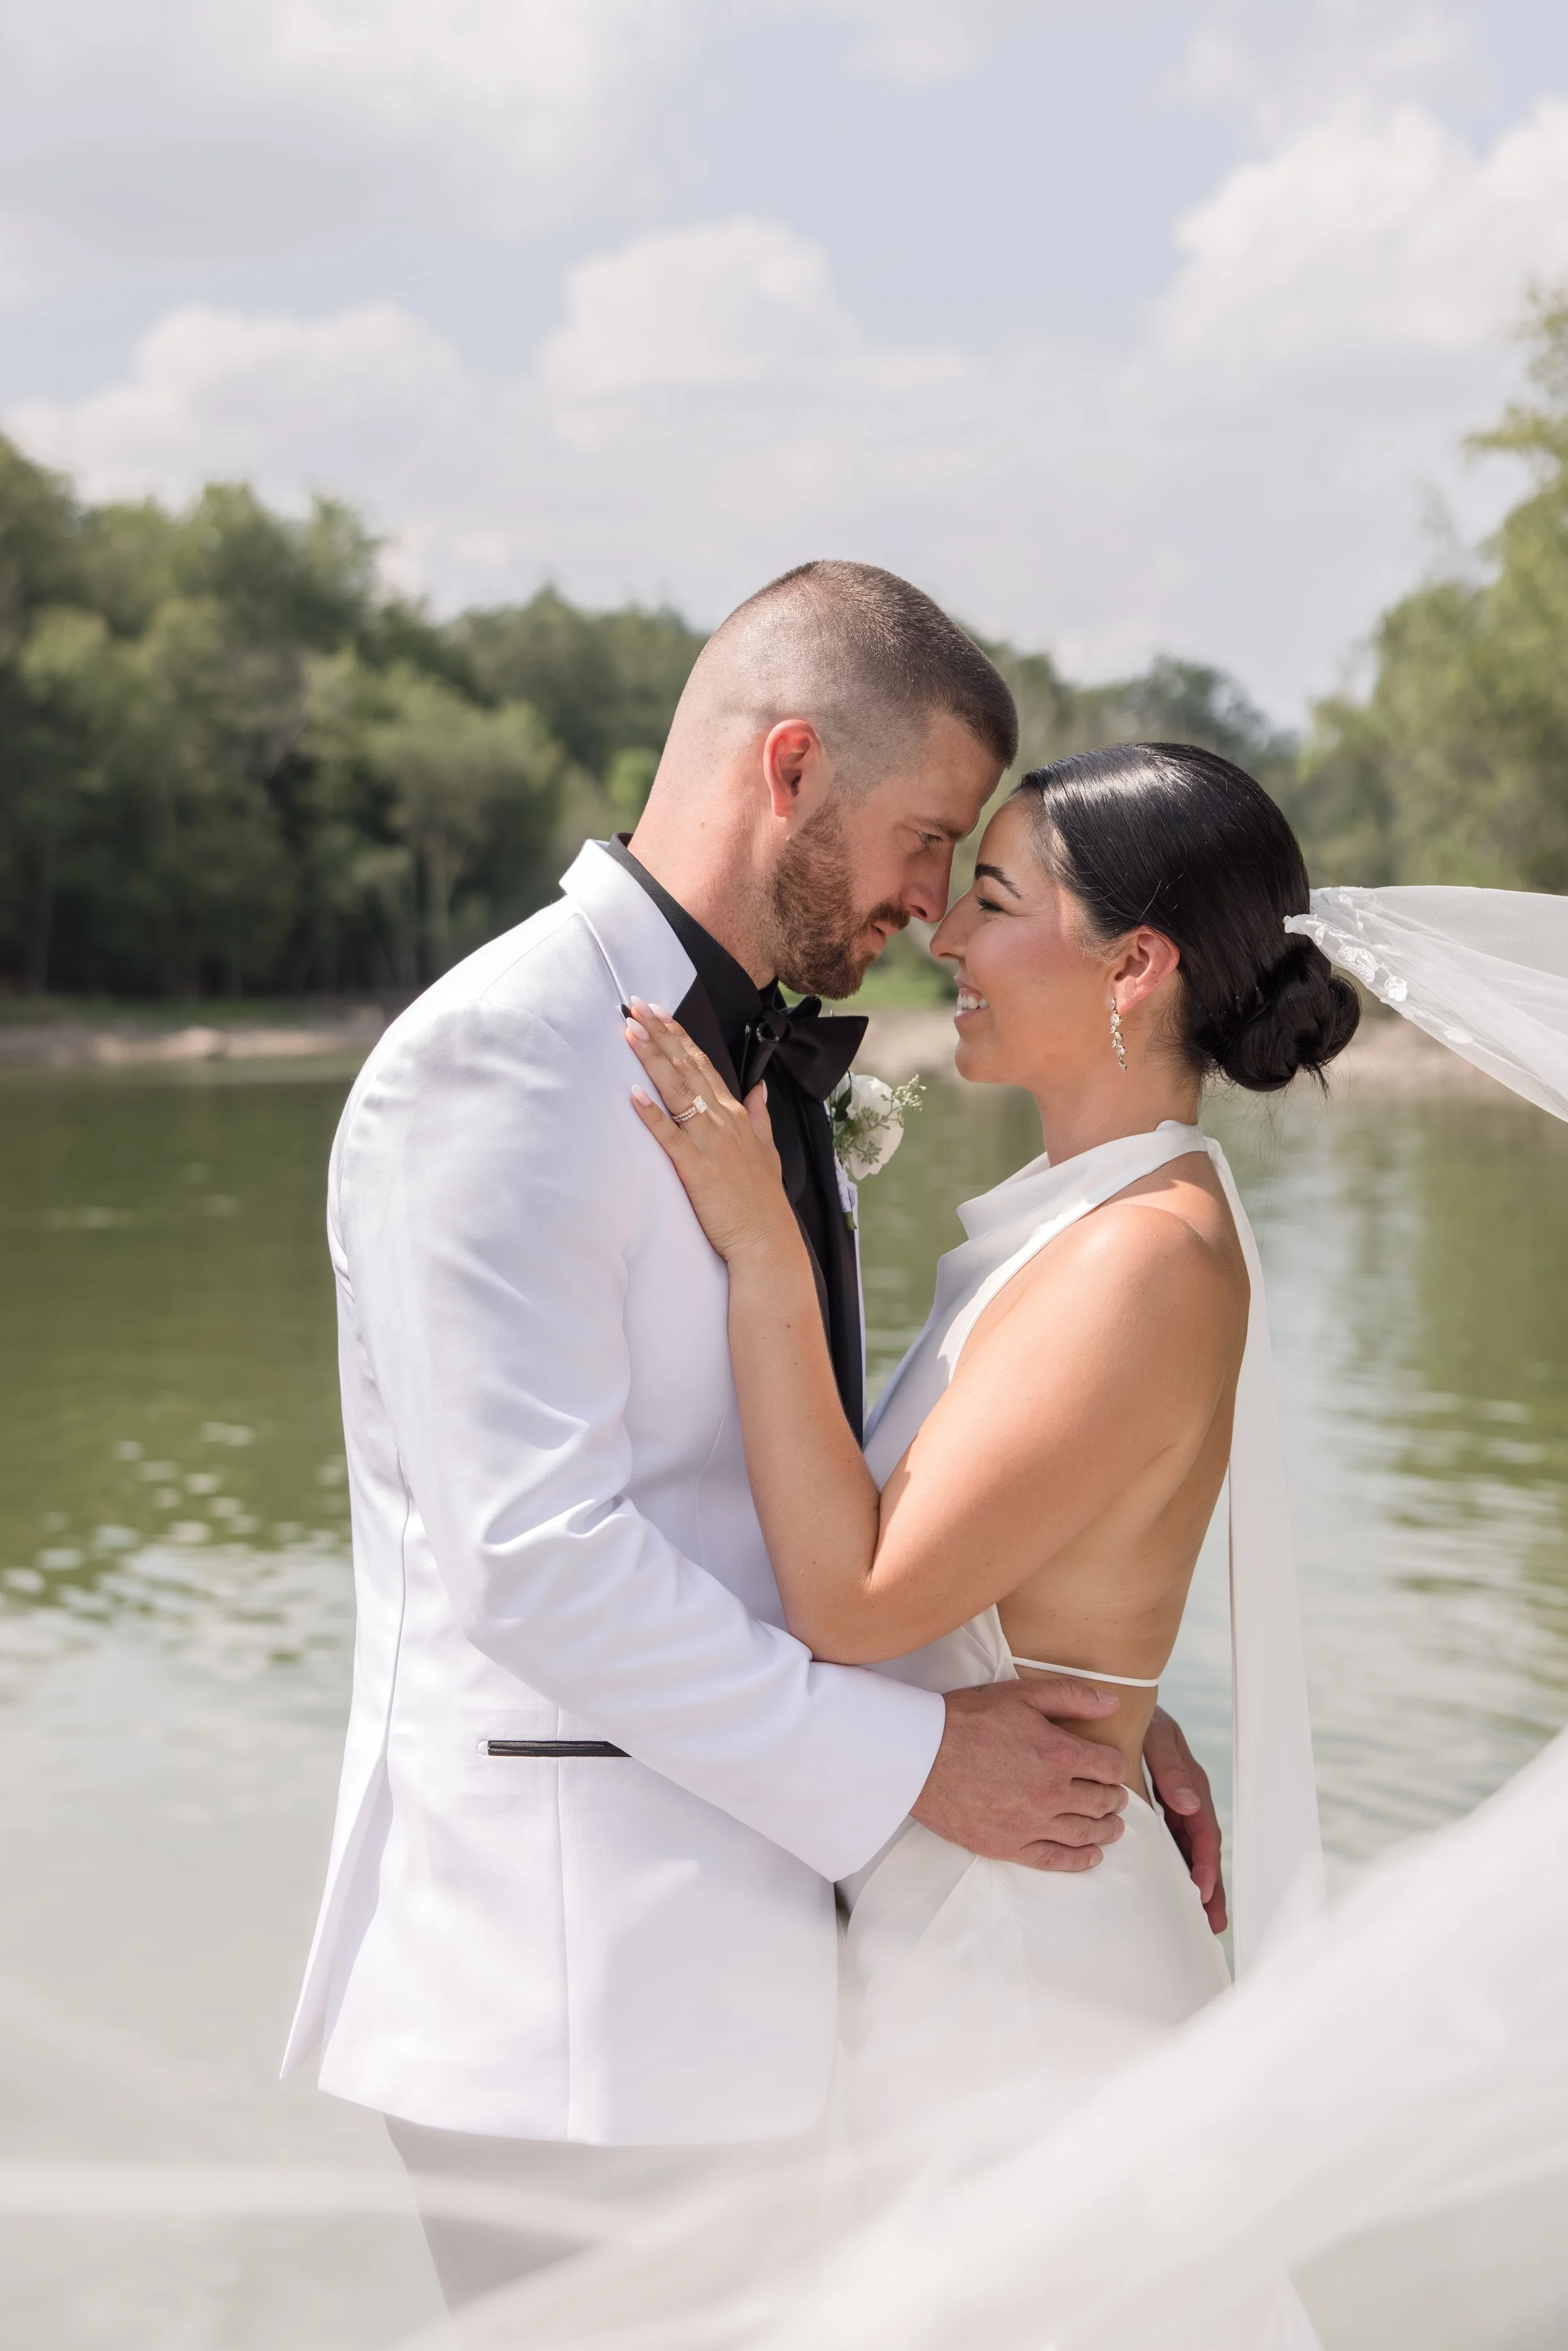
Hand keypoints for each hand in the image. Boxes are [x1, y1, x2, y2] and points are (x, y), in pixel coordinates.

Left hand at [625, 999, 794, 1263]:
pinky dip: (651, 1113)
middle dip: (660, 1033)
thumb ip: (760, 1116)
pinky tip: (633, 1093)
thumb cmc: (761, 1200)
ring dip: (653, 1058)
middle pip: (687, 1067)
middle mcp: (722, 1120)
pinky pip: (669, 1135)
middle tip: (635, 1005)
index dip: (679, 1036)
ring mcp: (709, 1141)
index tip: (659, 1011)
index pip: (703, 1064)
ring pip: (677, 1090)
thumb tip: (759, 1090)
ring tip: (631, 1031)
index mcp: (735, 1114)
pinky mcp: (694, 1167)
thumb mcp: (767, 1150)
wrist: (766, 1239)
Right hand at [912, 1681, 1129, 1870]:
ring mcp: (1031, 1824)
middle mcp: (1052, 1793)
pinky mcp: (1009, 1846)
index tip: (1111, 1767)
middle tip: (1116, 1798)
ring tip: (1112, 1827)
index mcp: (1059, 1753)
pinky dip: (1080, 1860)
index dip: (1115, 1766)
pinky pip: (1055, 1860)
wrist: (918, 1755)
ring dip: (1106, 1830)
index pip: (1110, 1767)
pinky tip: (1091, 1855)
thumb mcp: (1021, 1694)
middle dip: (1114, 1799)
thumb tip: (1113, 1703)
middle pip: (1102, 1802)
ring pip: (1085, 1833)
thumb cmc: (967, 1719)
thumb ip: (1071, 1697)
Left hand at [1143, 1705, 1226, 1931]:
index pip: (1202, 1832)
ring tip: (1199, 1919)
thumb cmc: (1136, 1718)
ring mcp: (1167, 1805)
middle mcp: (1181, 1799)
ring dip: (1193, 1883)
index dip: (1204, 1863)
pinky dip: (1171, 1865)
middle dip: (1209, 1887)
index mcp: (1188, 1785)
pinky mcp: (1150, 1807)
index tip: (1200, 1892)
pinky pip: (1164, 1841)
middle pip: (1199, 1850)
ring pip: (1183, 1850)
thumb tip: (1189, 1805)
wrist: (1112, 1704)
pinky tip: (1167, 1888)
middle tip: (1213, 1924)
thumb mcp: (1156, 1738)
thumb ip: (1171, 1769)